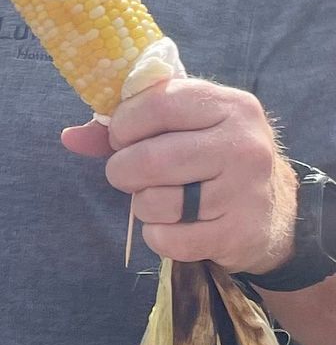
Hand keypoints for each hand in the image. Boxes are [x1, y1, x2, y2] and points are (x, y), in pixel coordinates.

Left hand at [62, 76, 295, 273]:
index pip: (156, 104)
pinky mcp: (238, 233)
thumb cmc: (212, 159)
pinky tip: (175, 226)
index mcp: (230, 105)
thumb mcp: (184, 128)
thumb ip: (126, 125)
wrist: (273, 213)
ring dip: (142, 206)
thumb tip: (70, 137)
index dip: (124, 125)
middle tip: (131, 175)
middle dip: (123, 171)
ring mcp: (244, 191)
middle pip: (148, 159)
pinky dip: (158, 237)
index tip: (122, 138)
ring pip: (154, 202)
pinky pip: (168, 240)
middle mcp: (244, 144)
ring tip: (162, 199)